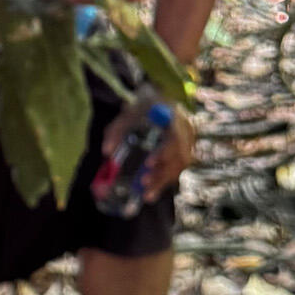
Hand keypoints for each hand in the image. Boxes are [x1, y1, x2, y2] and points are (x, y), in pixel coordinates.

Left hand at [102, 88, 194, 202]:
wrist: (161, 98)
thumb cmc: (142, 105)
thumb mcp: (128, 112)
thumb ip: (117, 130)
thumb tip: (106, 152)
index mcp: (173, 116)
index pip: (173, 136)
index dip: (163, 152)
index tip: (149, 163)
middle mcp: (185, 130)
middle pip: (178, 156)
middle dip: (161, 172)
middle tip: (144, 184)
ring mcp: (189, 141)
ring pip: (180, 165)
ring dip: (163, 181)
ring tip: (146, 196)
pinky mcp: (186, 151)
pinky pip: (178, 169)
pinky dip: (164, 180)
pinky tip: (151, 191)